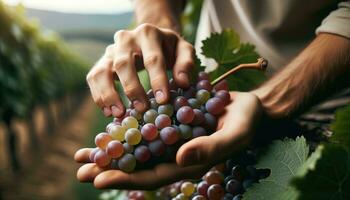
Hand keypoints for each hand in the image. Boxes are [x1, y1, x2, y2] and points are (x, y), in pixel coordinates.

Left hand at [74, 92, 262, 188]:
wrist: (245, 105)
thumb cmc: (245, 121)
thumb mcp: (234, 133)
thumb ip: (211, 148)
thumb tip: (181, 157)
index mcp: (189, 163)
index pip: (154, 177)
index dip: (127, 179)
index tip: (99, 180)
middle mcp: (175, 155)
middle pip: (138, 166)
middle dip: (109, 169)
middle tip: (80, 169)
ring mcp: (170, 139)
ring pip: (136, 149)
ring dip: (110, 151)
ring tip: (82, 153)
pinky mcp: (168, 122)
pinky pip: (143, 129)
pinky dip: (124, 130)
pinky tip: (106, 129)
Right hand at [86, 23, 193, 116]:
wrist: (150, 38)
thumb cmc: (169, 48)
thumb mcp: (183, 50)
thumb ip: (186, 64)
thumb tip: (182, 83)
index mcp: (148, 33)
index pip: (152, 58)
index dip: (158, 80)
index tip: (163, 100)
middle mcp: (125, 39)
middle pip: (124, 63)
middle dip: (132, 88)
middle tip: (142, 109)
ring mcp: (110, 50)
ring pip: (103, 71)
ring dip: (109, 94)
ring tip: (119, 113)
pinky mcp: (101, 62)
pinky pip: (94, 78)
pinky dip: (99, 96)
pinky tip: (109, 112)